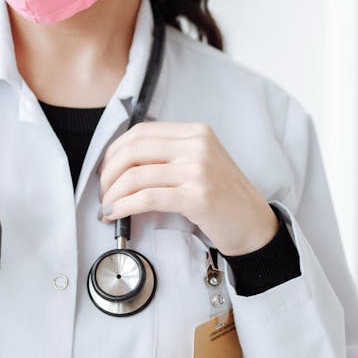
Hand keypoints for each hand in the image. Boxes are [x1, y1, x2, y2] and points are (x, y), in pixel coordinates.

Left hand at [96, 121, 278, 256]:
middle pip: (134, 150)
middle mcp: (197, 145)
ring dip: (113, 194)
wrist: (255, 225)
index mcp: (195, 132)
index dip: (114, 150)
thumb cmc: (223, 198)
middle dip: (109, 173)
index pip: (141, 132)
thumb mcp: (200, 163)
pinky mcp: (197, 197)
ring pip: (136, 176)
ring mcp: (199, 170)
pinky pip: (147, 198)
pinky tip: (117, 215)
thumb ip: (169, 154)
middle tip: (102, 192)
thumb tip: (120, 162)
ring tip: (107, 208)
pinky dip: (125, 207)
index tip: (104, 169)